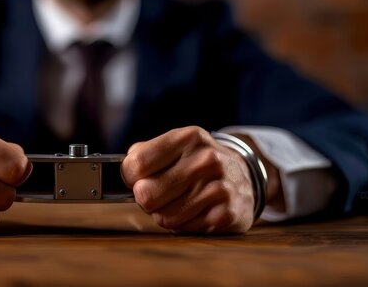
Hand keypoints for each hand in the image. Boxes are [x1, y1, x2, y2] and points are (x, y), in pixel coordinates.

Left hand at [121, 126, 254, 233]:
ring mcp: (219, 187)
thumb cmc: (198, 162)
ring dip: (164, 214)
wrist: (244, 176)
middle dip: (146, 199)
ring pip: (163, 216)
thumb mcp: (176, 145)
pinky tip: (195, 212)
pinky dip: (183, 225)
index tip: (137, 179)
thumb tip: (122, 171)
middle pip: (145, 194)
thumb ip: (144, 153)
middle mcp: (207, 159)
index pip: (137, 163)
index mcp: (189, 138)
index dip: (130, 177)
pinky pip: (183, 229)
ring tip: (178, 203)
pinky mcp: (227, 213)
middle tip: (158, 194)